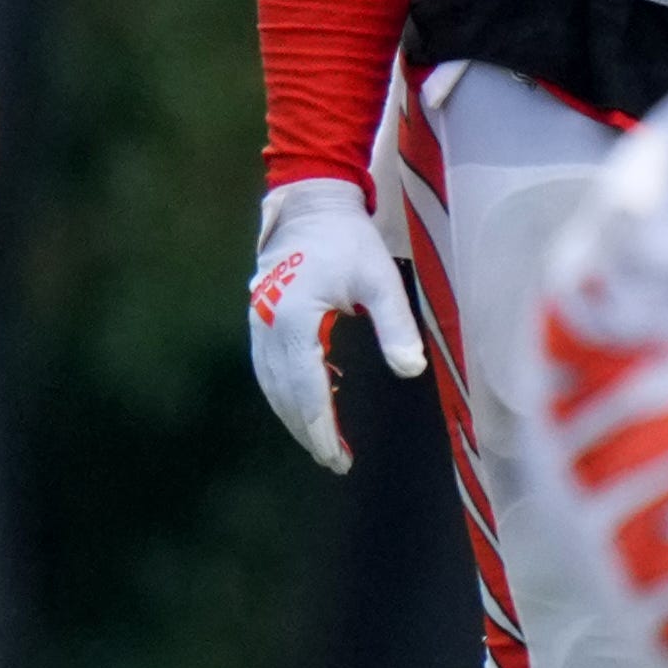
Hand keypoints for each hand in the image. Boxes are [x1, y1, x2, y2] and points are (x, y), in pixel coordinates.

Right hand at [247, 175, 420, 474]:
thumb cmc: (347, 240)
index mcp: (293, 320)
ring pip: (271, 384)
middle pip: (282, 394)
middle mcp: (267, 327)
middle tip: (335, 461)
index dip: (320, 427)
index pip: (304, 388)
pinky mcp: (260, 320)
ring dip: (294, 416)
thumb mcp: (380, 280)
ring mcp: (258, 324)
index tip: (337, 457)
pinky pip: (269, 368)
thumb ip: (395, 326)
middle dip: (307, 431)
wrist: (310, 205)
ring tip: (322, 443)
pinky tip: (306, 405)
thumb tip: (410, 370)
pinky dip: (285, 394)